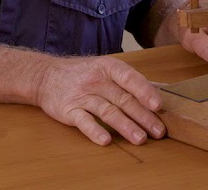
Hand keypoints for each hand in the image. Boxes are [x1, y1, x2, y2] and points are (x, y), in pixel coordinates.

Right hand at [34, 55, 164, 145]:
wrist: (46, 76)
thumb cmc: (83, 73)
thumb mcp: (106, 68)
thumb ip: (131, 80)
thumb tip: (160, 89)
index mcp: (108, 67)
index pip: (129, 78)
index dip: (144, 91)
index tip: (158, 105)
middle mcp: (96, 80)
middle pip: (122, 99)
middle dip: (142, 116)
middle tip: (158, 131)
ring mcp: (81, 95)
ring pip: (107, 111)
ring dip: (125, 126)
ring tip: (140, 139)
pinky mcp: (68, 110)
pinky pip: (83, 121)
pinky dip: (94, 131)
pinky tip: (106, 140)